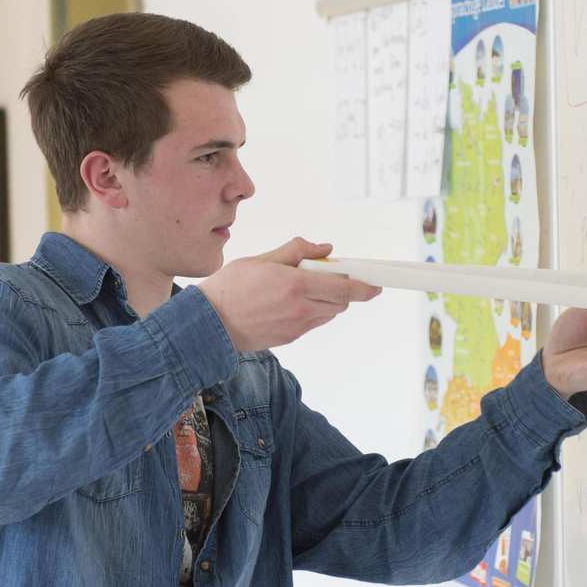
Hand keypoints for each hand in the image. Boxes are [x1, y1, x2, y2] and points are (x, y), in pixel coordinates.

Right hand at [199, 237, 381, 351]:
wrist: (209, 324)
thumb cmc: (230, 288)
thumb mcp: (263, 260)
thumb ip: (297, 251)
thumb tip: (324, 248)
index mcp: (296, 285)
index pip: (345, 287)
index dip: (366, 287)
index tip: (377, 284)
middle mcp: (301, 308)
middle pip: (342, 302)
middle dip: (344, 290)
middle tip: (331, 276)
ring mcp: (297, 327)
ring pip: (328, 313)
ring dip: (327, 300)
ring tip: (304, 288)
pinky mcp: (290, 338)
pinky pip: (313, 323)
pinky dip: (312, 311)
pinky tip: (291, 302)